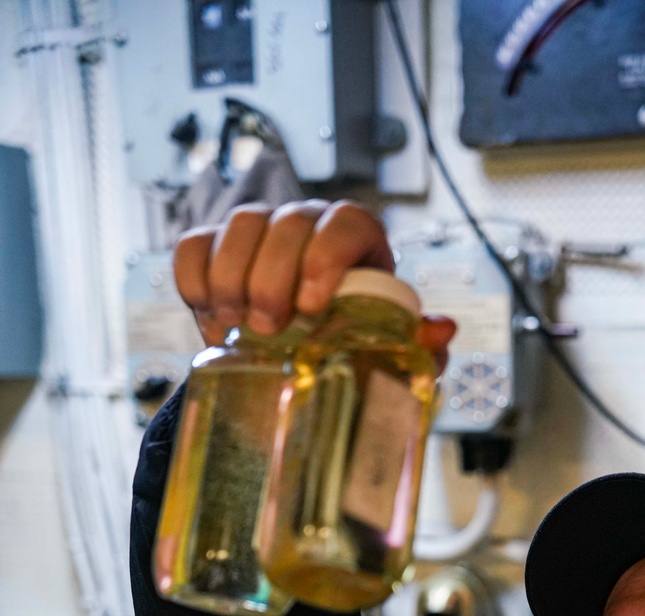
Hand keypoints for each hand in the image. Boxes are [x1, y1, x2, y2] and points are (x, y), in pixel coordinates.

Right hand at [173, 199, 455, 370]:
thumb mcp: (389, 348)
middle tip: (269, 328)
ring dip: (232, 277)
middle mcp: (307, 224)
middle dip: (271, 276)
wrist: (302, 355)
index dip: (326, 256)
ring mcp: (260, 231)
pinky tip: (211, 319)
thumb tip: (440, 329)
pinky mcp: (215, 247)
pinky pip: (193, 245)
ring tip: (237, 326)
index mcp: (356, 238)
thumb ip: (417, 342)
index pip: (347, 221)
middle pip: (286, 223)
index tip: (312, 305)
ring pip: (240, 226)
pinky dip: (195, 280)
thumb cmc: (353, 342)